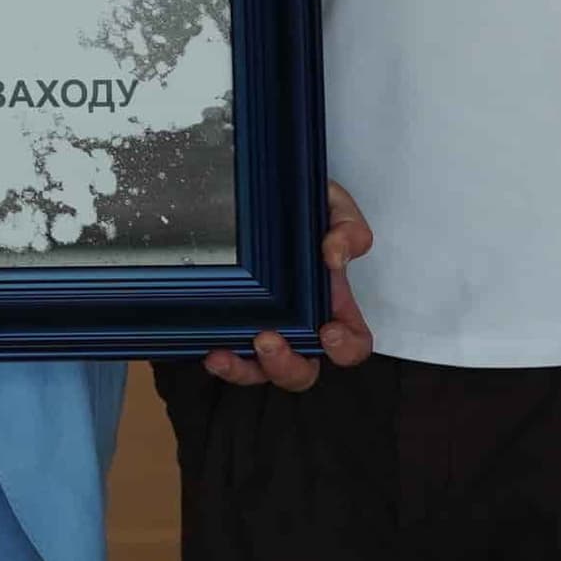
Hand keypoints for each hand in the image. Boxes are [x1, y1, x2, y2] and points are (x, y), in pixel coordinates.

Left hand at [203, 181, 376, 388]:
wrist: (258, 189)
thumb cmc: (298, 203)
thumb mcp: (332, 205)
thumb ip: (348, 228)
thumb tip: (335, 256)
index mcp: (331, 302)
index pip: (352, 342)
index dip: (345, 348)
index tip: (329, 332)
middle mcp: (299, 323)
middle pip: (303, 370)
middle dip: (286, 365)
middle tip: (268, 339)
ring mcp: (264, 326)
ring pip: (260, 371)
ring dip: (244, 370)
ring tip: (225, 355)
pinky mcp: (231, 323)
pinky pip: (227, 355)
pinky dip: (219, 360)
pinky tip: (208, 348)